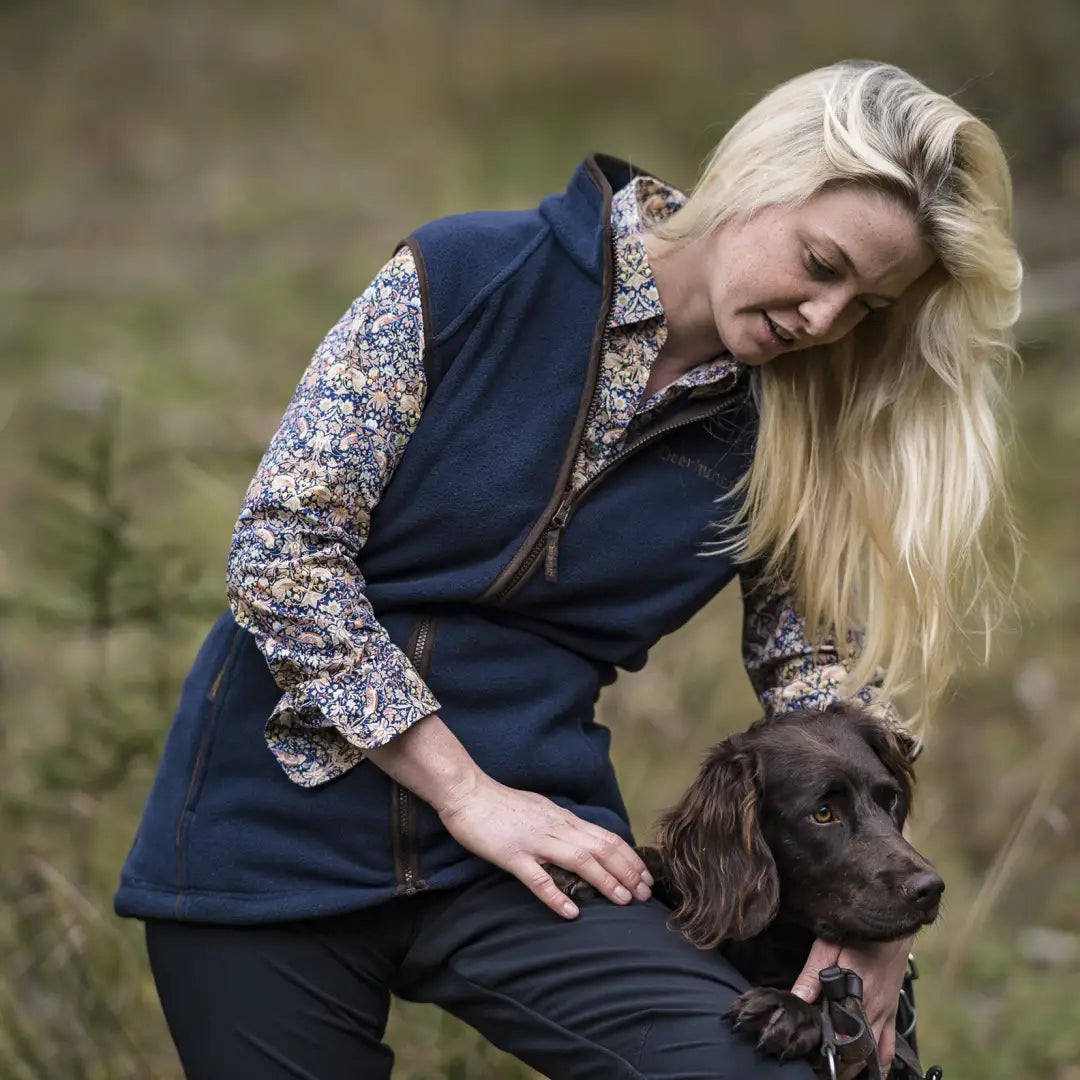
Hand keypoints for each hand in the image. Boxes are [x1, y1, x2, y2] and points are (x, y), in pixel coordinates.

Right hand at [436, 772, 652, 917]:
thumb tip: (583, 841)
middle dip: (627, 872)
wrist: (466, 792)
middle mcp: (555, 828)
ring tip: (623, 901)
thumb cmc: (501, 804)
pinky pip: (537, 878)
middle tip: (646, 895)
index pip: (606, 837)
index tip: (646, 877)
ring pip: (579, 860)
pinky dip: (557, 896)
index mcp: (563, 819)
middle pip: (601, 848)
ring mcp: (534, 841)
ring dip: (605, 881)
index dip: (629, 858)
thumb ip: (561, 826)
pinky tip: (572, 913)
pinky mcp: (512, 855)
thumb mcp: (541, 810)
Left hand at [790, 935, 913, 1078]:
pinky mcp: (893, 1011)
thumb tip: (796, 998)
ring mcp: (886, 1014)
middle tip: (819, 1070)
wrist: (895, 923)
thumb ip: (812, 973)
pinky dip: (879, 1062)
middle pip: (858, 1053)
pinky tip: (869, 1069)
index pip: (841, 1037)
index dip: (827, 1052)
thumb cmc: (860, 933)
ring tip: (840, 1073)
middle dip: (841, 1066)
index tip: (809, 1061)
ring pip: (873, 1055)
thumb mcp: (828, 946)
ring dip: (858, 1067)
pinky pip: (890, 1046)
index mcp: (857, 996)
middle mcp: (874, 1011)